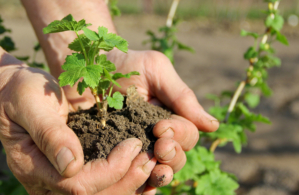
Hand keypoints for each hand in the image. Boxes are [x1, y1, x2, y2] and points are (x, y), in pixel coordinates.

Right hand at [0, 65, 157, 193]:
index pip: (77, 185)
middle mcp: (43, 182)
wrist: (13, 93)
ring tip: (150, 164)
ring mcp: (54, 183)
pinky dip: (122, 183)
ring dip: (128, 185)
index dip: (110, 170)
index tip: (132, 145)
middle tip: (149, 157)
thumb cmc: (21, 92)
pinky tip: (139, 172)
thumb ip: (49, 134)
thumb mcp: (31, 104)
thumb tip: (72, 166)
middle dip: (125, 181)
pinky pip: (97, 188)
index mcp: (31, 166)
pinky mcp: (67, 176)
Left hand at [63, 49, 218, 188]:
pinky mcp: (112, 157)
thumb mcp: (155, 70)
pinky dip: (137, 184)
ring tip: (152, 166)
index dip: (180, 135)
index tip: (161, 127)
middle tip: (159, 147)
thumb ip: (182, 96)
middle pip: (176, 158)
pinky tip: (136, 183)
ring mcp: (134, 149)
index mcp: (169, 118)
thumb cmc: (124, 64)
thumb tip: (213, 126)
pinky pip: (130, 178)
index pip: (187, 136)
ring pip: (156, 172)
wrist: (86, 66)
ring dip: (159, 173)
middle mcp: (155, 137)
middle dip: (172, 155)